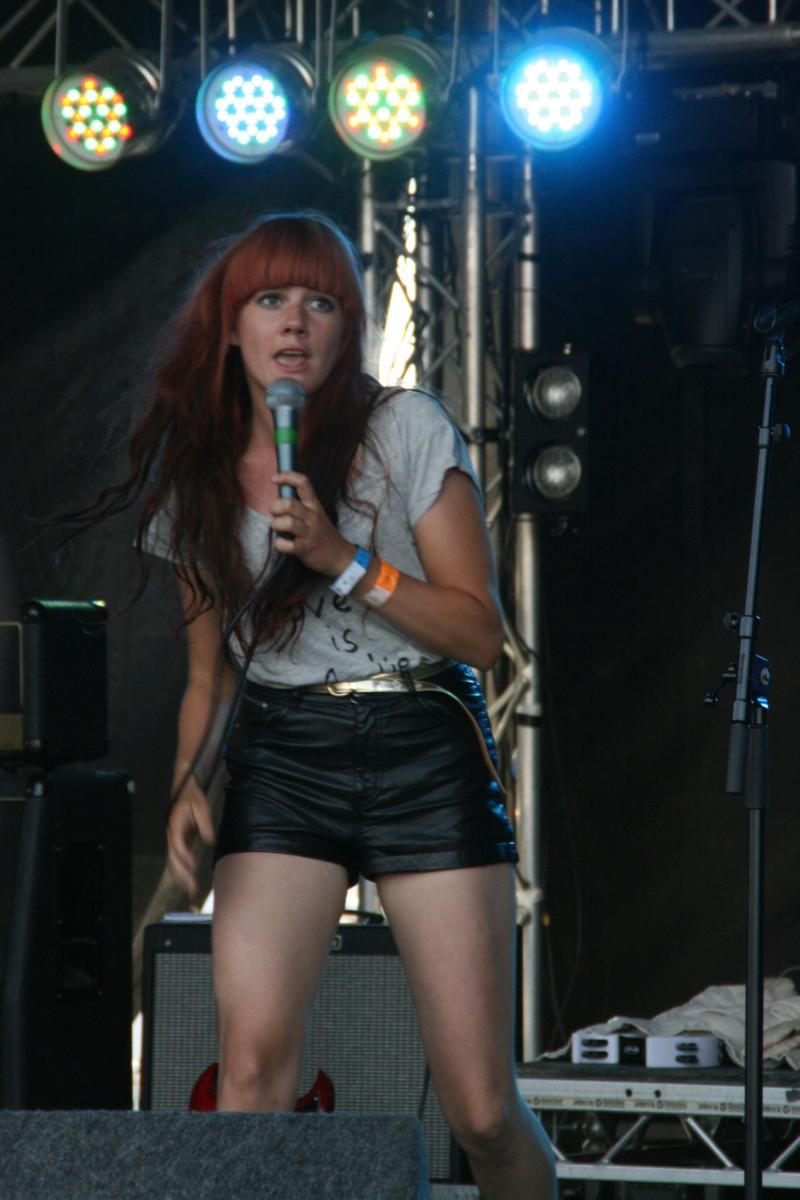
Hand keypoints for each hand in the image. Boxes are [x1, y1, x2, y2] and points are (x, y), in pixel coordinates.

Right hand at [166, 771, 215, 897]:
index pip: (177, 843)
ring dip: (181, 876)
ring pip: (173, 861)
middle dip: (182, 874)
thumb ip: (205, 824)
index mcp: (175, 824)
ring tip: (191, 890)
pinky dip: (183, 870)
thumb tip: (210, 841)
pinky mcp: (178, 841)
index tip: (192, 865)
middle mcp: (171, 834)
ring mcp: (173, 838)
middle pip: (173, 858)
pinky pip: (178, 859)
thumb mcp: (202, 806)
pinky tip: (189, 880)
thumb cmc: (192, 797)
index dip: (184, 855)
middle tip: (192, 888)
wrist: (184, 788)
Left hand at [270, 471, 353, 576]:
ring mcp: (309, 533)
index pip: (302, 483)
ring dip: (276, 525)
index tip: (273, 479)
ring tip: (277, 528)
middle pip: (289, 504)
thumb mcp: (316, 515)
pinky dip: (280, 544)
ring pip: (287, 523)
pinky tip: (282, 543)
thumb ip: (300, 506)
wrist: (339, 556)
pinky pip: (287, 545)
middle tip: (275, 513)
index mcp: (314, 505)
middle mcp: (312, 516)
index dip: (286, 477)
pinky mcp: (306, 549)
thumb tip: (278, 501)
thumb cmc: (321, 533)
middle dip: (275, 507)